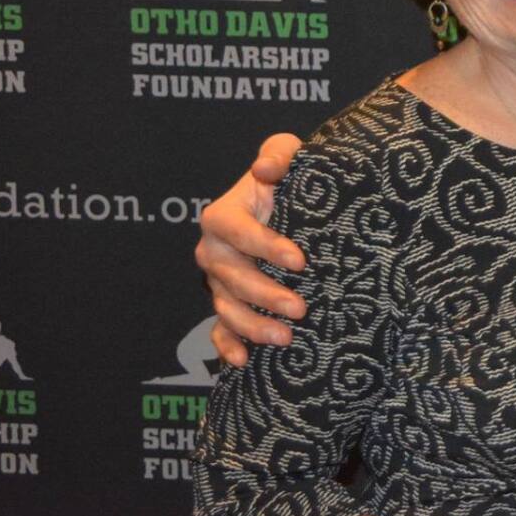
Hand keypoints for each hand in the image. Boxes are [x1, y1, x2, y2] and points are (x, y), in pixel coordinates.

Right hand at [195, 134, 305, 365]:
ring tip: (286, 337)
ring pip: (227, 307)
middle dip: (265, 295)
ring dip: (252, 326)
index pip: (237, 232)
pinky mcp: (229, 302)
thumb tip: (265, 169)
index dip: (265, 246)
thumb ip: (279, 154)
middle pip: (232, 276)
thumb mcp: (287, 154)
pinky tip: (245, 361)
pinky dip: (228, 346)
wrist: (294, 204)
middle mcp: (215, 250)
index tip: (300, 260)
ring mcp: (219, 280)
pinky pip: (220, 329)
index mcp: (224, 215)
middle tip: (301, 308)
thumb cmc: (291, 176)